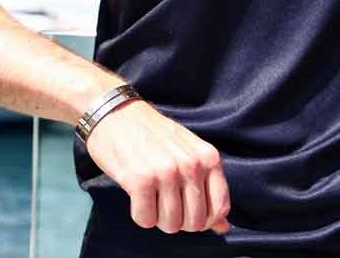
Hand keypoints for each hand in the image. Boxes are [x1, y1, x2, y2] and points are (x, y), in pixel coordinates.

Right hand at [84, 101, 231, 233]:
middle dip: (179, 220)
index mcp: (208, 157)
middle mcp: (191, 165)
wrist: (116, 113)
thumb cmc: (154, 136)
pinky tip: (136, 196)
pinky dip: (140, 214)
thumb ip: (208, 187)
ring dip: (158, 218)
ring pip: (170, 224)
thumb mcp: (189, 153)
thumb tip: (223, 227)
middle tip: (164, 203)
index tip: (188, 211)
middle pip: (195, 222)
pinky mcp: (139, 180)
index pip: (219, 208)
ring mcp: (166, 172)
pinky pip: (145, 219)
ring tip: (150, 197)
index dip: (204, 220)